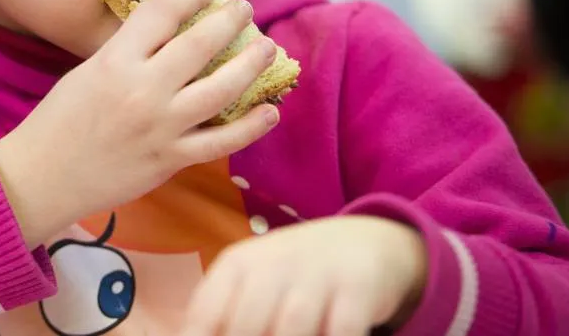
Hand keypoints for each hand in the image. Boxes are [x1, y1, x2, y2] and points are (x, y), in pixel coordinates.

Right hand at [0, 0, 280, 247]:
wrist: (42, 176)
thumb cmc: (59, 120)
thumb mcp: (88, 72)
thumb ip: (127, 52)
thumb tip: (169, 33)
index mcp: (115, 61)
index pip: (162, 12)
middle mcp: (142, 90)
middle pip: (200, 44)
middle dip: (229, 21)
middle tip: (245, 9)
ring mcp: (161, 126)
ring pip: (222, 89)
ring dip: (250, 65)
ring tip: (266, 47)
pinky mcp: (171, 159)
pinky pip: (221, 141)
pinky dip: (251, 127)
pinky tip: (269, 111)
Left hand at [181, 216, 426, 335]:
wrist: (363, 242)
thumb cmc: (294, 275)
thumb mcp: (254, 282)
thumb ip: (223, 316)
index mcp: (236, 265)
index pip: (205, 314)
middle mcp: (272, 265)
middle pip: (245, 327)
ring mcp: (316, 274)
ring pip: (290, 329)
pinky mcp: (357, 289)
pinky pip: (341, 332)